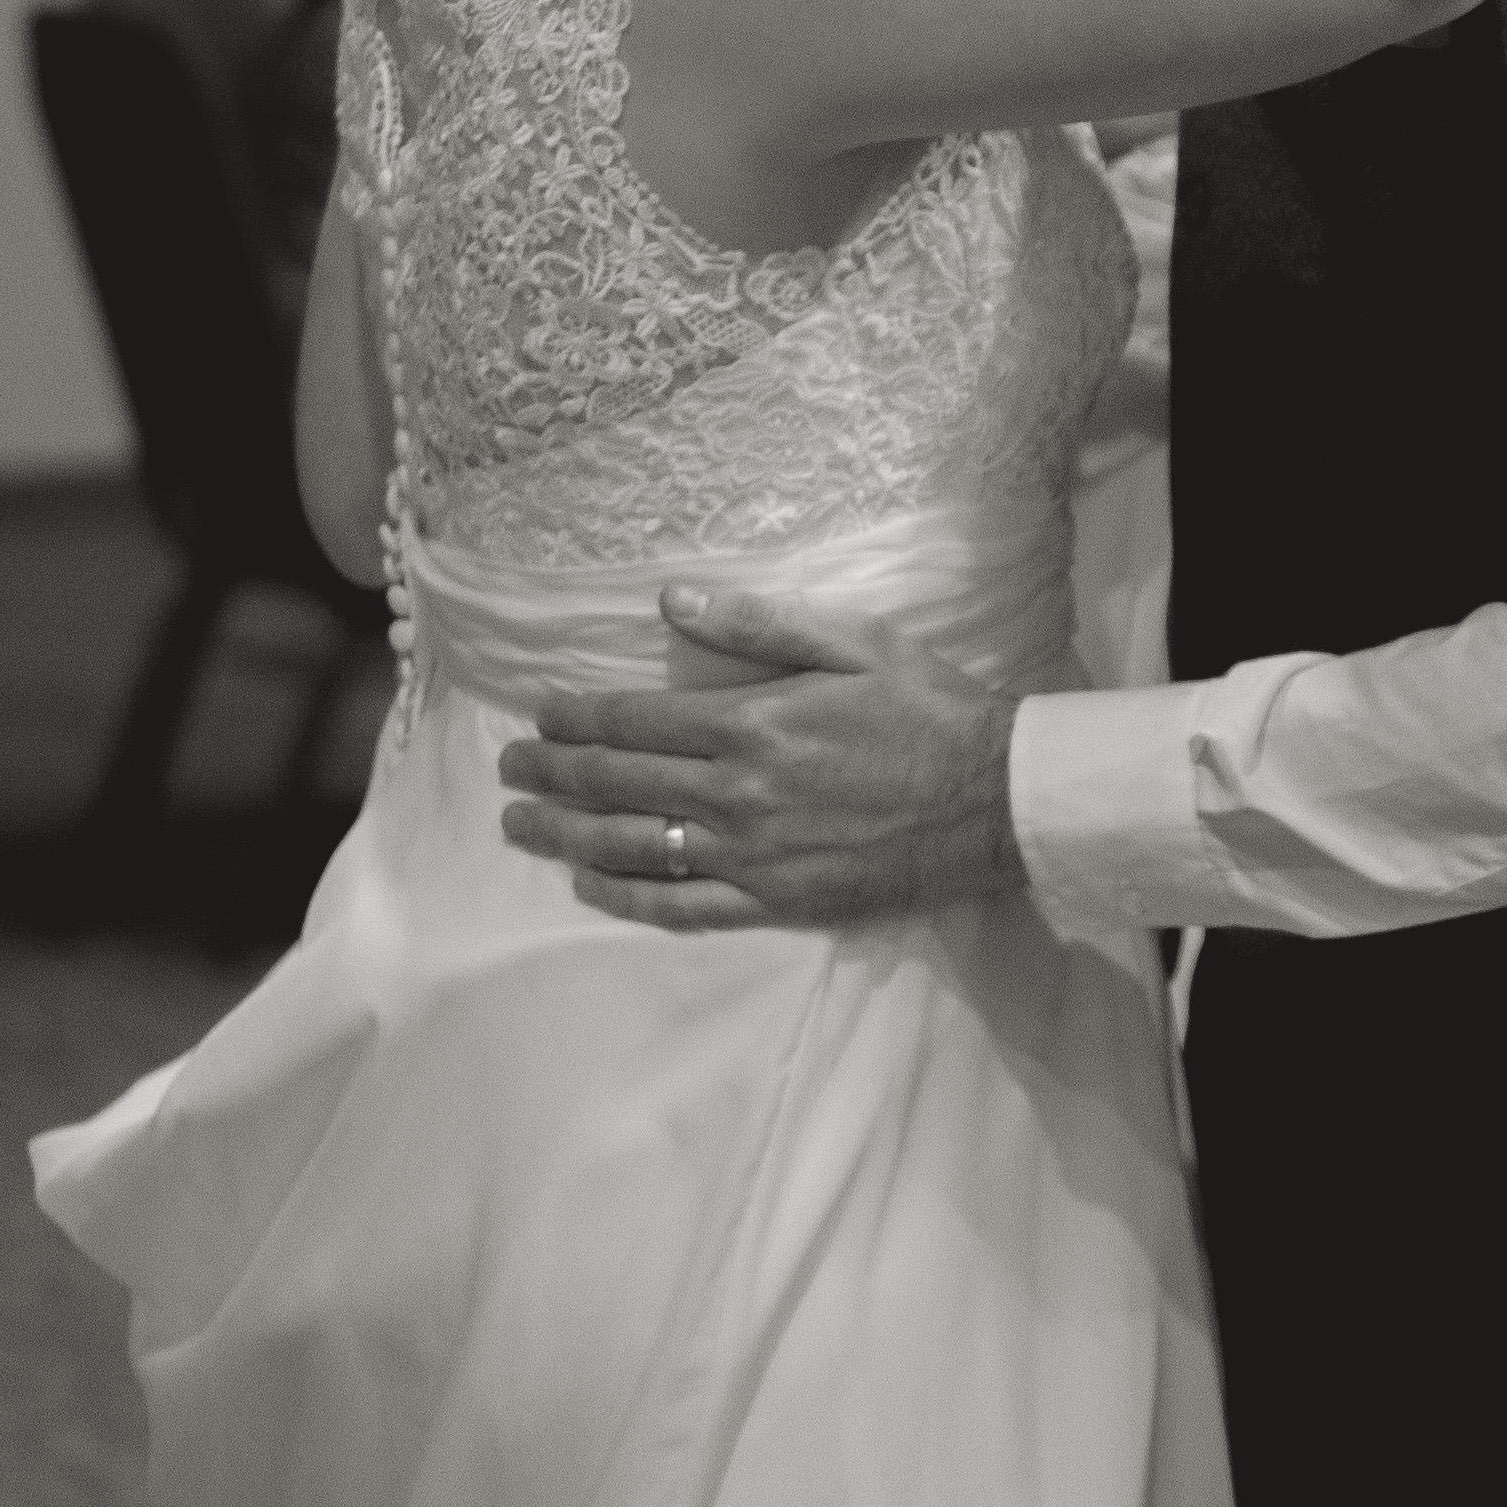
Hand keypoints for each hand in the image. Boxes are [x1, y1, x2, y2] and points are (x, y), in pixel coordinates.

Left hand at [498, 587, 1026, 929]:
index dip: (573, 719)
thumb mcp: (853, 642)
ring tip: (520, 825)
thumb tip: (671, 599)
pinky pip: (682, 907)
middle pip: (616, 785)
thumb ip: (756, 623)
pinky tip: (589, 883)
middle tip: (509, 770)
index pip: (632, 722)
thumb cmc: (930, 711)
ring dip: (565, 834)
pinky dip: (626, 896)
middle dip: (551, 774)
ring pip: (633, 847)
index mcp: (753, 723)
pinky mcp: (777, 901)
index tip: (537, 716)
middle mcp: (740, 793)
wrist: (997, 800)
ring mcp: (754, 855)